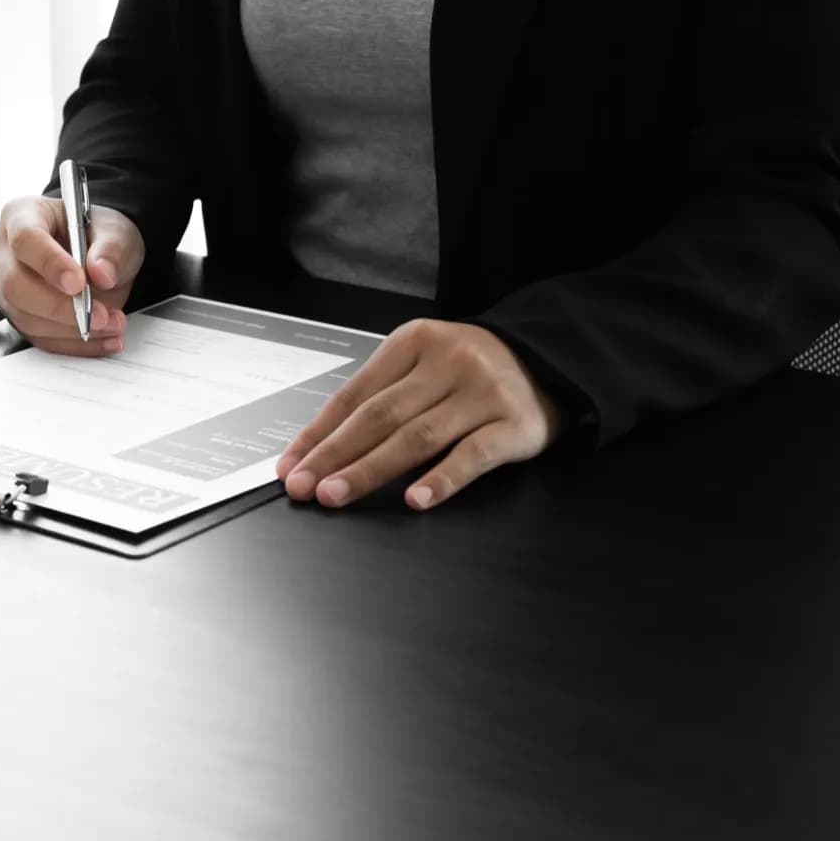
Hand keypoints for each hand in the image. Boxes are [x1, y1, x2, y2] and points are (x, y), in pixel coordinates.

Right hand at [0, 195, 144, 355]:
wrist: (97, 256)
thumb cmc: (96, 235)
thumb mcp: (115, 231)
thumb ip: (111, 249)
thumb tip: (102, 273)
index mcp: (21, 215)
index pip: (24, 239)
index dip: (49, 263)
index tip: (79, 283)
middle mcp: (4, 251)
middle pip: (15, 284)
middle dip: (59, 306)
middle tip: (100, 314)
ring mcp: (5, 286)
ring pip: (25, 317)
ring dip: (72, 329)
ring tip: (112, 324)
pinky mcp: (17, 315)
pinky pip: (39, 337)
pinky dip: (74, 344)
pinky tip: (103, 339)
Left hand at [276, 320, 565, 511]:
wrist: (549, 360)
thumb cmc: (472, 370)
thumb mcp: (424, 364)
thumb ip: (381, 397)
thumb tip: (322, 447)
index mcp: (414, 342)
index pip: (354, 394)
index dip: (318, 433)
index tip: (290, 465)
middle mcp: (448, 362)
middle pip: (380, 415)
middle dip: (335, 455)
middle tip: (305, 486)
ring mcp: (484, 393)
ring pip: (417, 437)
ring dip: (371, 470)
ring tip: (337, 494)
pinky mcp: (517, 425)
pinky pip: (474, 455)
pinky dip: (442, 479)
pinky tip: (416, 499)